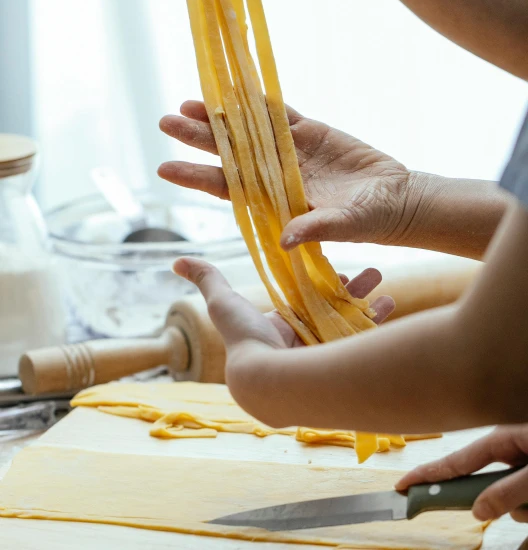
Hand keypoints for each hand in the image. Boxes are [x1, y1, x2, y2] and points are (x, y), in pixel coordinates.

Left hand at [159, 100, 416, 248]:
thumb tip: (284, 238)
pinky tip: (237, 90)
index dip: (196, 176)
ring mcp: (292, 151)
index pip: (227, 186)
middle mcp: (275, 174)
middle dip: (198, 137)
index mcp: (275, 199)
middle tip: (165, 120)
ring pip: (247, 129)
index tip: (165, 168)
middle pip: (228, 153)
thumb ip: (316, 228)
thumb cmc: (371, 221)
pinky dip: (260, 102)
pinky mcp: (311, 132)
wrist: (398, 200)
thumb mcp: (345, 226)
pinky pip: (280, 114)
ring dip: (221, 116)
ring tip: (189, 102)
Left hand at [174, 257, 391, 398]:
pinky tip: (391, 301)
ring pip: (350, 320)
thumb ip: (207, 280)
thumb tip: (178, 260)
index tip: (334, 266)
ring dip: (366, 298)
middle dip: (349, 288)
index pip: (304, 301)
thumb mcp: (223, 302)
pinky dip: (377, 319)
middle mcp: (303, 343)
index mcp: (280, 328)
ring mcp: (323, 354)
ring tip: (379, 277)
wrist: (268, 379)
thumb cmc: (245, 339)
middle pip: (331, 309)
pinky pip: (363, 337)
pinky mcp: (340, 363)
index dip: (318, 283)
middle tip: (364, 270)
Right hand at [395, 425, 527, 522]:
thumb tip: (477, 511)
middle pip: (483, 483)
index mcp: (498, 438)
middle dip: (500, 502)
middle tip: (520, 502)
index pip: (454, 462)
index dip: (426, 474)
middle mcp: (505, 445)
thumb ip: (506, 492)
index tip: (401, 485)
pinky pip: (520, 493)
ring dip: (523, 505)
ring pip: (506, 493)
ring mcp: (519, 455)